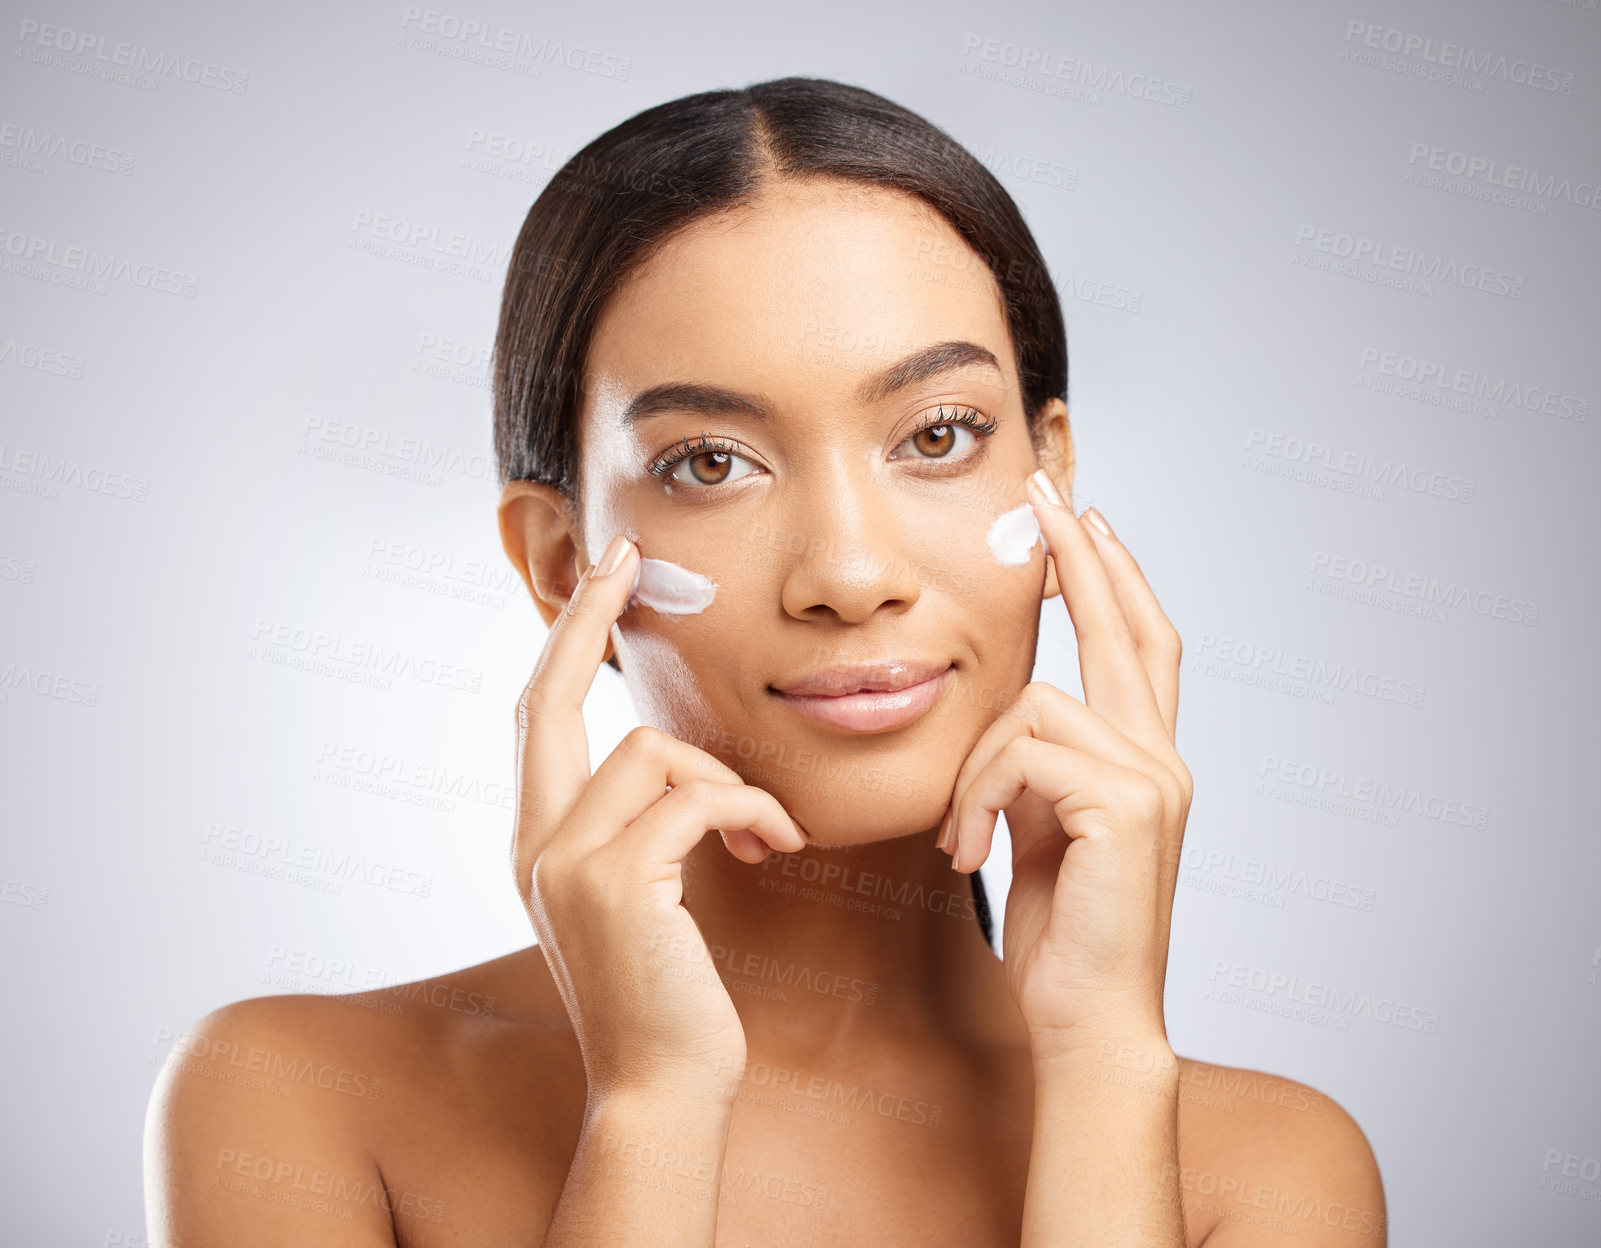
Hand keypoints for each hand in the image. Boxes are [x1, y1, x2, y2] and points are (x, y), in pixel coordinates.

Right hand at [510, 533, 807, 1098]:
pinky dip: (751, 811)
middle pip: (550, 698)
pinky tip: (774, 848)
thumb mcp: (638, 895)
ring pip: (654, 752)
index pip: (537, 714)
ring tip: (766, 831)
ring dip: (728, 783)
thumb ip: (635, 827)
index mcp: (536, 840)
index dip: (566, 638)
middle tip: (630, 561)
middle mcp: (533, 843)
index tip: (602, 575)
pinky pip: (700, 797)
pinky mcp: (618, 881)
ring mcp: (566, 861)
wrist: (664, 1086)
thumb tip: (676, 762)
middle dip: (587, 618)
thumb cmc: (668, 991)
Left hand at [940, 471, 1191, 1054]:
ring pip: (1035, 703)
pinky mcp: (1124, 804)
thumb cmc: (1061, 933)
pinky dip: (978, 795)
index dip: (1111, 579)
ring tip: (962, 838)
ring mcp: (1152, 779)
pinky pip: (1021, 752)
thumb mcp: (1042, 830)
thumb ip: (1041, 769)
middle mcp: (1162, 759)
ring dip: (976, 767)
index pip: (1138, 646)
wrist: (1087, 1019)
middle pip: (1126, 628)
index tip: (1078, 524)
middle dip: (1083, 556)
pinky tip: (970, 849)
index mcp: (1146, 761)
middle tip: (1050, 492)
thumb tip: (1012, 726)